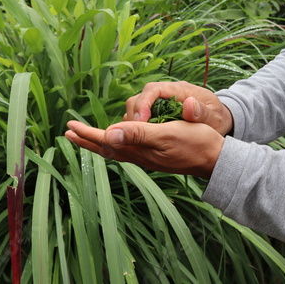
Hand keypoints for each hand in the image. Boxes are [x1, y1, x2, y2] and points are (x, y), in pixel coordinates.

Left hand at [65, 120, 224, 178]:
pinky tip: (117, 142)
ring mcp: (147, 157)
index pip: (107, 141)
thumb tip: (109, 134)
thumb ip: (138, 134)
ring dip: (99, 142)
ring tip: (87, 136)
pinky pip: (128, 151)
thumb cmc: (195, 143)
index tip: (70, 127)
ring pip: (116, 150)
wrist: (215, 158)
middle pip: (107, 148)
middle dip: (87, 140)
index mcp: (140, 149)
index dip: (88, 134)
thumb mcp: (167, 134)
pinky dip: (116, 144)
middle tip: (69, 133)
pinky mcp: (156, 155)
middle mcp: (140, 156)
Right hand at [124, 81, 232, 135]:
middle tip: (134, 133)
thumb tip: (188, 104)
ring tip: (134, 138)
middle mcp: (165, 93)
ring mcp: (159, 103)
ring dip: (132, 122)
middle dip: (134, 114)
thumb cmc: (216, 118)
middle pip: (139, 97)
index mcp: (178, 89)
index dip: (143, 103)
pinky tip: (139, 140)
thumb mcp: (214, 117)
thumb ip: (202, 112)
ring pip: (136, 107)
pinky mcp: (156, 112)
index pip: (153, 89)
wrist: (218, 121)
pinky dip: (136, 127)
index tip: (141, 122)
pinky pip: (140, 117)